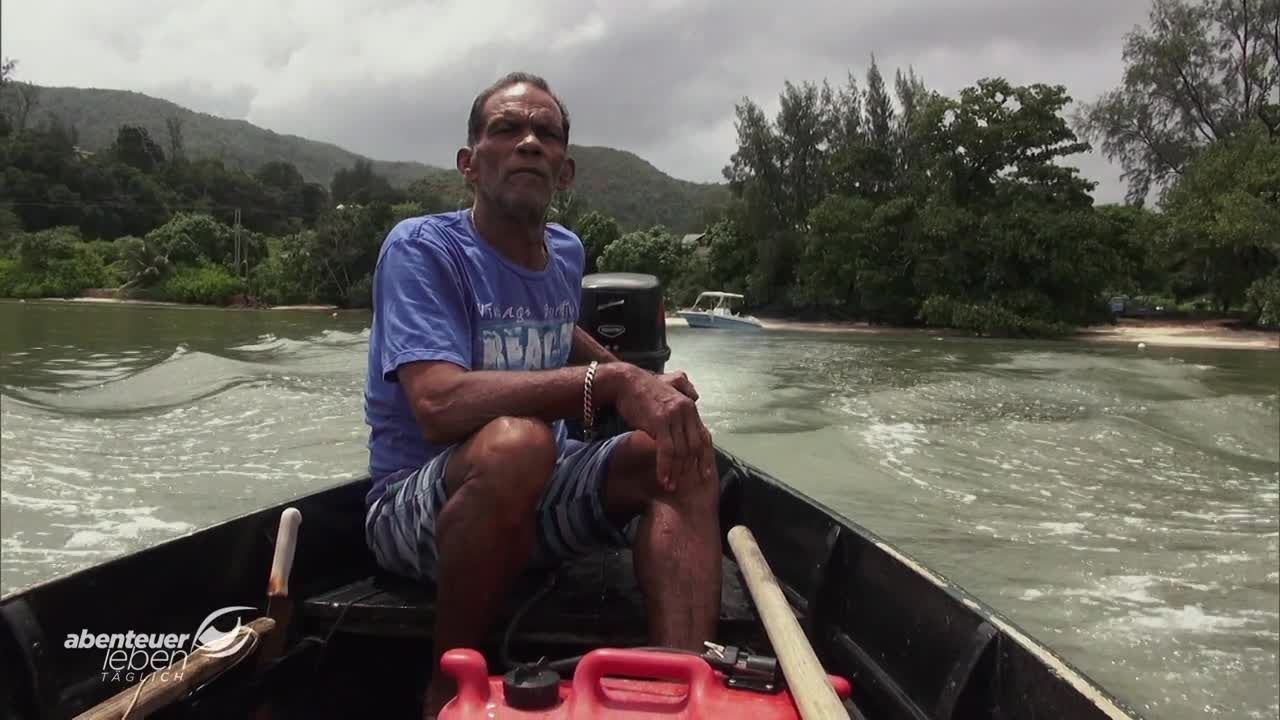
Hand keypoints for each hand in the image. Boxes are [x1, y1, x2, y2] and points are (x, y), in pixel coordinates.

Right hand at [611, 366, 711, 492]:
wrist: (625, 381)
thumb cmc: (643, 389)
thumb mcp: (669, 390)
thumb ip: (684, 392)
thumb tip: (696, 396)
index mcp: (689, 406)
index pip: (704, 436)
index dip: (705, 456)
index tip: (705, 472)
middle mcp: (686, 411)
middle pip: (695, 446)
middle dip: (693, 468)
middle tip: (691, 484)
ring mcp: (674, 416)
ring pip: (681, 451)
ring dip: (677, 472)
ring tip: (672, 486)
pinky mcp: (660, 421)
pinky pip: (667, 451)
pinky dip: (666, 468)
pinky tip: (663, 479)